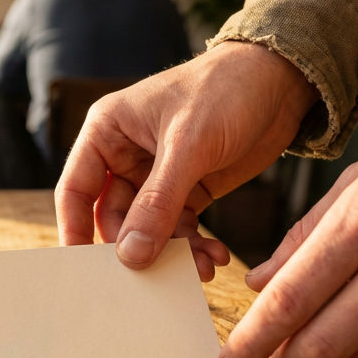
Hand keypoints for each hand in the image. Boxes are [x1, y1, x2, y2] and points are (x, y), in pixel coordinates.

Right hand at [56, 42, 319, 279]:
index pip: (76, 189)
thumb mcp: (188, 145)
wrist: (281, 80)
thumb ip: (157, 202)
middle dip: (137, 248)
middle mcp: (126, 155)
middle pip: (115, 218)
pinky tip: (216, 256)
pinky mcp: (190, 188)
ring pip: (150, 229)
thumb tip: (130, 256)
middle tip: (158, 278)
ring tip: (200, 269)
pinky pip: (180, 228)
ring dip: (172, 253)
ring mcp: (158, 175)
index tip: (83, 272)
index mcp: (108, 131)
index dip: (75, 230)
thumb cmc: (225, 90)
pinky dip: (195, 246)